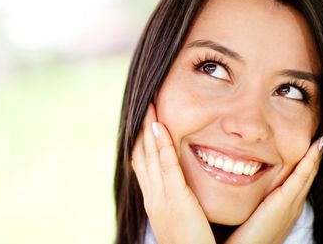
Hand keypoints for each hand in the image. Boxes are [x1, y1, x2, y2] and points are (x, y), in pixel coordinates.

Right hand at [131, 103, 215, 243]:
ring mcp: (161, 197)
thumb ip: (178, 199)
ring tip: (150, 106)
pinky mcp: (175, 199)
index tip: (146, 121)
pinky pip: (167, 167)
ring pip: (150, 156)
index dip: (142, 141)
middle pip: (142, 155)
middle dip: (141, 129)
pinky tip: (160, 127)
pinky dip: (161, 145)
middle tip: (145, 105)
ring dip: (149, 129)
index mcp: (154, 200)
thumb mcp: (179, 217)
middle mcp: (152, 196)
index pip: (143, 163)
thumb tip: (180, 185)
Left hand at [226, 136, 322, 243]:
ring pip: (306, 175)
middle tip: (318, 140)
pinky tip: (313, 149)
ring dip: (314, 158)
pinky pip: (300, 178)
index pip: (295, 181)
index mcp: (283, 208)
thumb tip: (232, 178)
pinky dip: (308, 163)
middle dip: (311, 158)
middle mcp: (291, 206)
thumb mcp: (250, 213)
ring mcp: (290, 205)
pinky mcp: (285, 204)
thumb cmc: (241, 236)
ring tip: (319, 141)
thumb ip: (247, 198)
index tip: (304, 147)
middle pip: (305, 177)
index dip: (302, 164)